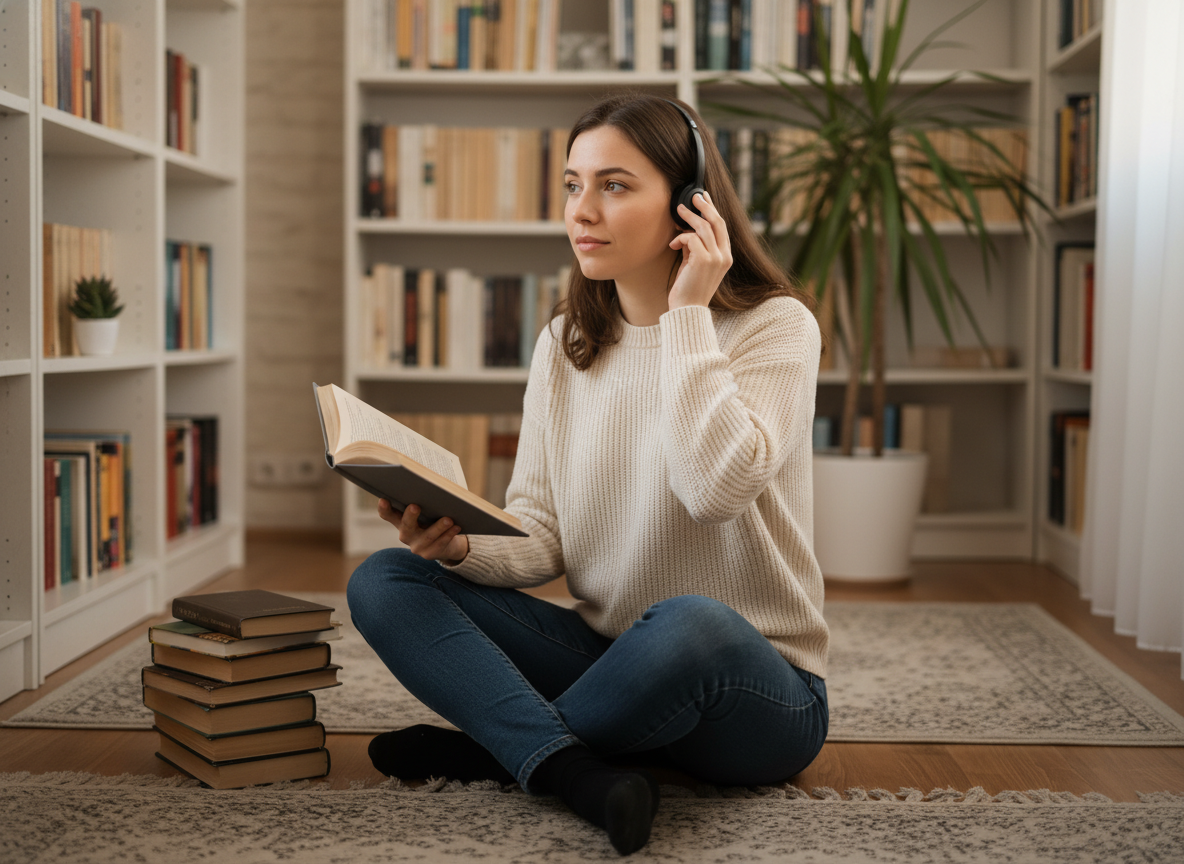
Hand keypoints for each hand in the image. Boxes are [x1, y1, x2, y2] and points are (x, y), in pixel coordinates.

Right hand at [378, 499, 468, 563]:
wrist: (446, 544)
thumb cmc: (434, 520)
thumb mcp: (427, 511)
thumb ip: (425, 502)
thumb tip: (435, 485)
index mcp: (401, 521)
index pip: (388, 515)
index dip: (384, 508)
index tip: (383, 499)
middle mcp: (406, 534)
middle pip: (406, 526)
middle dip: (410, 516)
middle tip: (415, 506)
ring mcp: (417, 546)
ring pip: (427, 536)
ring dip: (438, 527)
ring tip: (448, 519)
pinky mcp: (429, 554)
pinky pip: (439, 544)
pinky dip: (448, 535)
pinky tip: (456, 527)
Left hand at [667, 191, 731, 310]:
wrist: (687, 310)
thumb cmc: (689, 289)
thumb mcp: (695, 264)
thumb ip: (696, 247)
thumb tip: (688, 230)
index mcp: (726, 257)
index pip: (722, 227)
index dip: (713, 210)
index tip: (704, 198)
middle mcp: (724, 256)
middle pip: (717, 222)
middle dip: (705, 206)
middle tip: (694, 196)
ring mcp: (716, 258)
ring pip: (703, 226)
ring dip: (689, 217)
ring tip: (679, 211)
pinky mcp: (703, 260)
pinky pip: (691, 237)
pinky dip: (680, 237)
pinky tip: (673, 245)